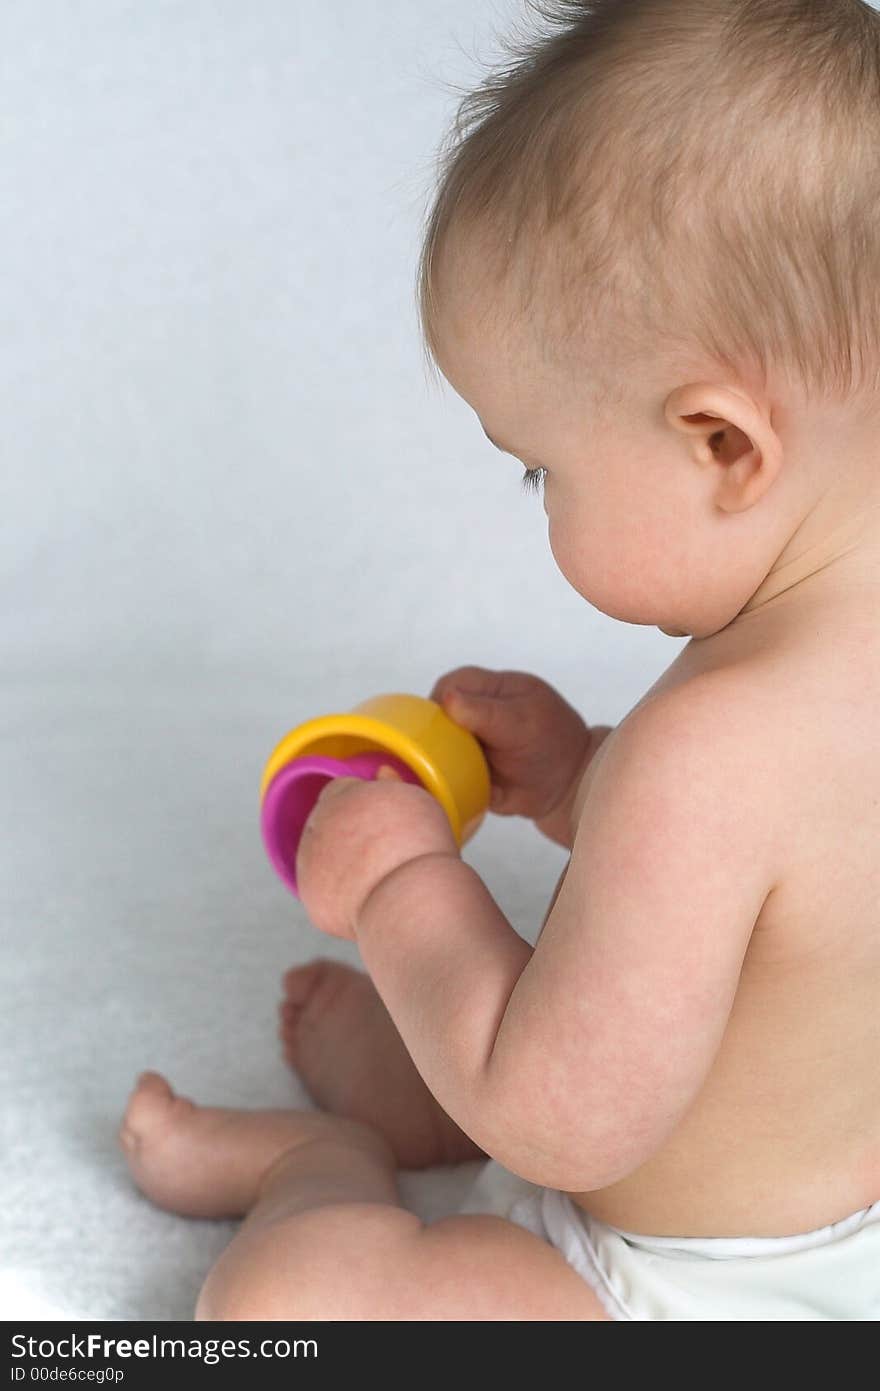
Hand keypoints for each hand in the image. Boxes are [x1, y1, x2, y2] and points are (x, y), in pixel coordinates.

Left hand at [295, 767, 459, 940]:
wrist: (408, 898)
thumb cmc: (417, 847)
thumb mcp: (413, 802)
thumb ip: (392, 784)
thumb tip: (382, 771)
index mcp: (340, 796)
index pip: (340, 790)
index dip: (361, 804)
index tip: (382, 819)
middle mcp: (317, 827)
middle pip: (328, 824)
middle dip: (348, 833)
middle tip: (383, 849)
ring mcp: (310, 866)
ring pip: (323, 860)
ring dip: (342, 864)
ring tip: (380, 876)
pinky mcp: (314, 902)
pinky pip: (327, 896)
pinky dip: (343, 898)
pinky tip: (370, 899)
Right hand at [430, 667, 603, 839]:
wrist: (570, 788)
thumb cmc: (554, 743)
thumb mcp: (523, 722)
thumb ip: (486, 713)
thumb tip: (447, 700)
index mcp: (490, 690)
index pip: (452, 684)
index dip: (441, 702)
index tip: (441, 726)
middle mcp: (474, 714)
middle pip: (436, 717)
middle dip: (436, 736)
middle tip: (449, 755)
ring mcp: (469, 743)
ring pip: (436, 746)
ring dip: (440, 761)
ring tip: (456, 774)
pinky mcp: (467, 771)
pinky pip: (445, 773)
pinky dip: (446, 782)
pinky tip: (455, 788)